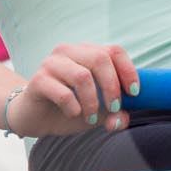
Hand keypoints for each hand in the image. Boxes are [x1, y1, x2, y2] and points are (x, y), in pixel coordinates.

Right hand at [5, 43, 140, 137]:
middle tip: (114, 108)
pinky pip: (63, 93)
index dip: (128, 71)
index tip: (134, 93)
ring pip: (82, 76)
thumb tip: (121, 119)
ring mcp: (52, 63)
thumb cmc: (70, 108)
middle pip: (100, 59)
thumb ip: (114, 114)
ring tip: (90, 118)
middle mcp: (69, 52)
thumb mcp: (98, 112)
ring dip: (92, 102)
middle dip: (112, 87)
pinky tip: (73, 114)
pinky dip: (74, 108)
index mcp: (87, 52)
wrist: (36, 117)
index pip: (114, 50)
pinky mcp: (38, 79)